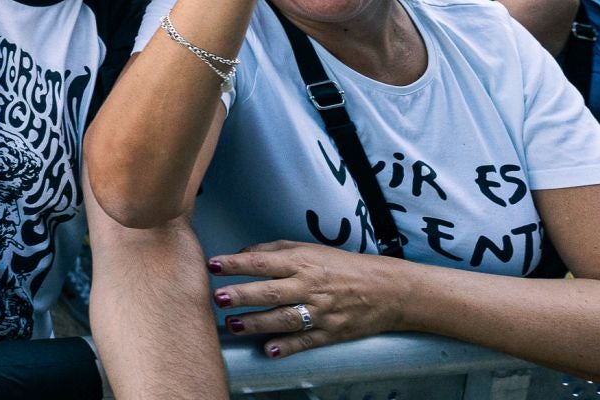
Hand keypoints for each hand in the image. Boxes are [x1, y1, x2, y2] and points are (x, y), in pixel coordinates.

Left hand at [209, 240, 404, 357]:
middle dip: (242, 295)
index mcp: (301, 262)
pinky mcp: (330, 333)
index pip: (263, 261)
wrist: (386, 290)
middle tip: (218, 297)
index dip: (236, 263)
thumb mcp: (307, 249)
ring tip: (233, 325)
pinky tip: (268, 350)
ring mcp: (320, 311)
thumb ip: (273, 251)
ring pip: (283, 318)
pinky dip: (287, 347)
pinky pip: (305, 341)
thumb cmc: (340, 266)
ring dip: (256, 323)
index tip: (213, 265)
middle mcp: (309, 286)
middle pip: (270, 291)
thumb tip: (241, 255)